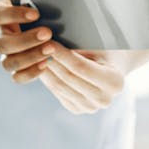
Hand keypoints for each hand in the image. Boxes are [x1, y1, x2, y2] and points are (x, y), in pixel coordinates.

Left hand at [0, 0, 126, 113]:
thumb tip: (53, 39)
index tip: (48, 41)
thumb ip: (81, 46)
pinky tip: (39, 64)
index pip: (81, 68)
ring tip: (33, 53)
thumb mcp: (101, 43)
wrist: (116, 64)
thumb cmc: (109, 46)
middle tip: (35, 45)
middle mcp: (104, 100)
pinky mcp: (78, 109)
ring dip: (45, 69)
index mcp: (114, 83)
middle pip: (69, 78)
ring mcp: (90, 108)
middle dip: (51, 60)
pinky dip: (48, 78)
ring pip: (60, 87)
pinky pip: (58, 92)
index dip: (63, 55)